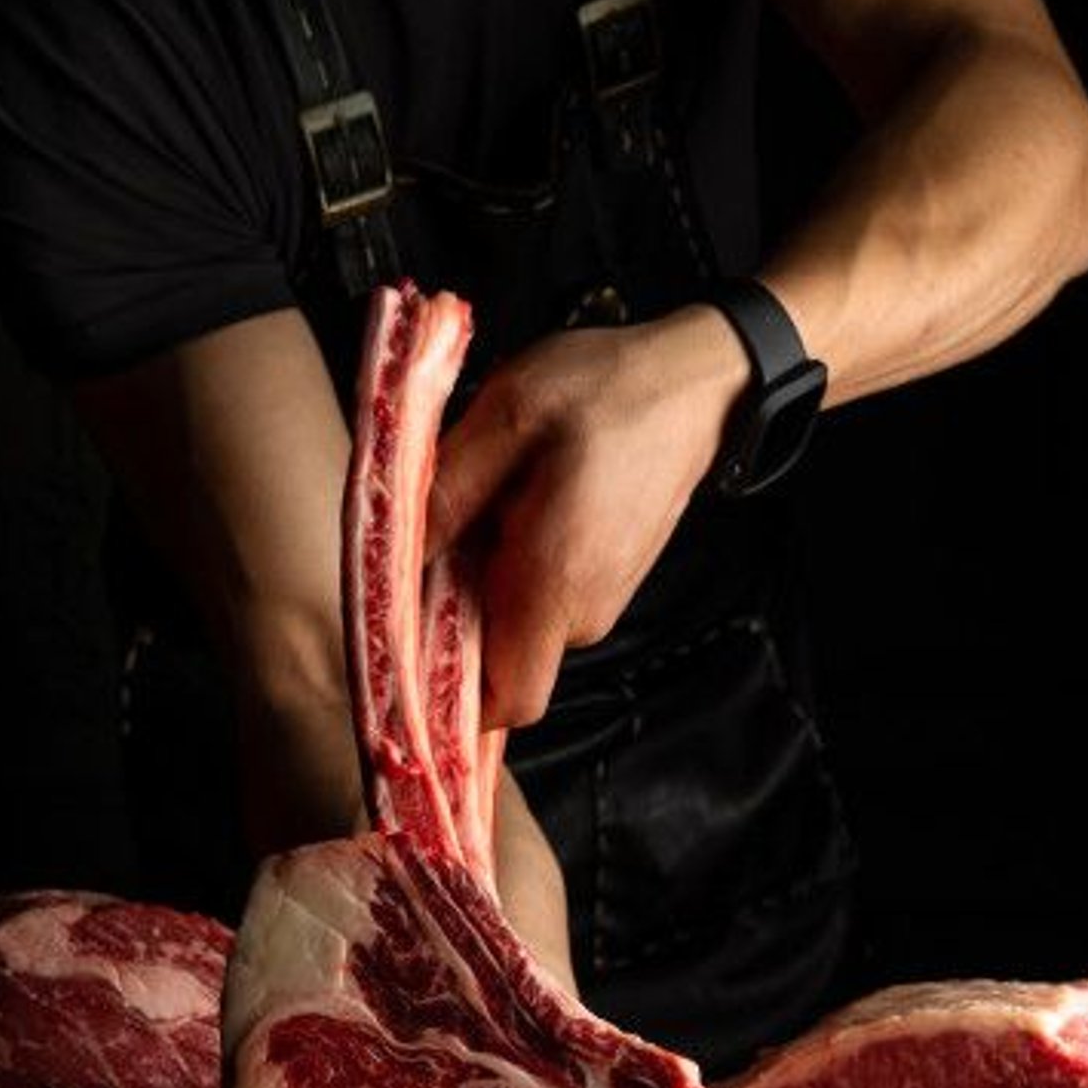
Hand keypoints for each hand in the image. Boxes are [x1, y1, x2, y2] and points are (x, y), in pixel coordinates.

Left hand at [427, 310, 747, 728]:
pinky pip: (540, 603)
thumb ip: (446, 493)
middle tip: (438, 541)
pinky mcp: (603, 587)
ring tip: (488, 507)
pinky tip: (516, 508)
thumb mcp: (506, 416)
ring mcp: (598, 605)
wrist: (694, 384)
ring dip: (481, 585)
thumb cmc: (607, 391)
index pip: (504, 704)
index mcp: (554, 585)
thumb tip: (393, 561)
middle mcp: (581, 614)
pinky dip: (512, 571)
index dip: (450, 697)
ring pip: (514, 630)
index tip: (407, 653)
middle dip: (452, 616)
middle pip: (496, 664)